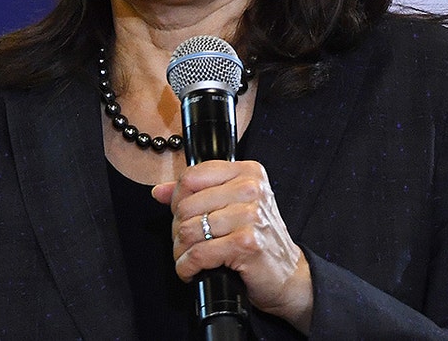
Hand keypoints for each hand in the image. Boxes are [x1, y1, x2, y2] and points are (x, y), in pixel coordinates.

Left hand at [152, 160, 312, 333]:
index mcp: (247, 172)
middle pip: (186, 205)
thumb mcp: (232, 206)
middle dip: (177, 230)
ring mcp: (250, 215)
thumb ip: (196, 193)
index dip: (177, 199)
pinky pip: (198, 253)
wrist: (289, 274)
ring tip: (189, 258)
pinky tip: (192, 270)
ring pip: (188, 230)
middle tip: (186, 243)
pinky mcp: (246, 243)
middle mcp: (251, 189)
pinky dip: (187, 267)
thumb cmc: (260, 239)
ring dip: (181, 251)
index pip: (192, 176)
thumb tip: (159, 191)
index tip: (181, 215)